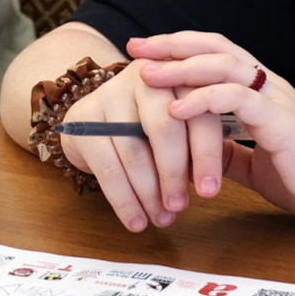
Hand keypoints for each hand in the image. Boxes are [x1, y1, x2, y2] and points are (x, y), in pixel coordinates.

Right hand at [57, 57, 224, 231]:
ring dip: (150, 193)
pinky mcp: (83, 118)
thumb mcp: (181, 127)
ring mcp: (110, 94)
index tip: (211, 190)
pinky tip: (136, 221)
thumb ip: (198, 146)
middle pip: (164, 127)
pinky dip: (124, 200)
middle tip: (180, 206)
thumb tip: (209, 187)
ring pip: (135, 151)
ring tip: (162, 219)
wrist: (95, 121)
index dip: (206, 154)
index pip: (198, 112)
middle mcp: (145, 78)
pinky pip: (107, 167)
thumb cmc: (148, 128)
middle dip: (175, 173)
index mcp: (179, 75)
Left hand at [132, 32, 294, 228]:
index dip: (181, 47)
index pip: (217, 53)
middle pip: (215, 47)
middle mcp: (269, 85)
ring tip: (147, 74)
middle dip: (172, 45)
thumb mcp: (256, 162)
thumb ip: (229, 149)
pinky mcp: (281, 121)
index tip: (146, 51)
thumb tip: (194, 151)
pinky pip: (237, 98)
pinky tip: (176, 109)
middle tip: (135, 46)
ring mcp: (276, 99)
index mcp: (262, 91)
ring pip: (224, 65)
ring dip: (181, 67)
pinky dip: (203, 99)